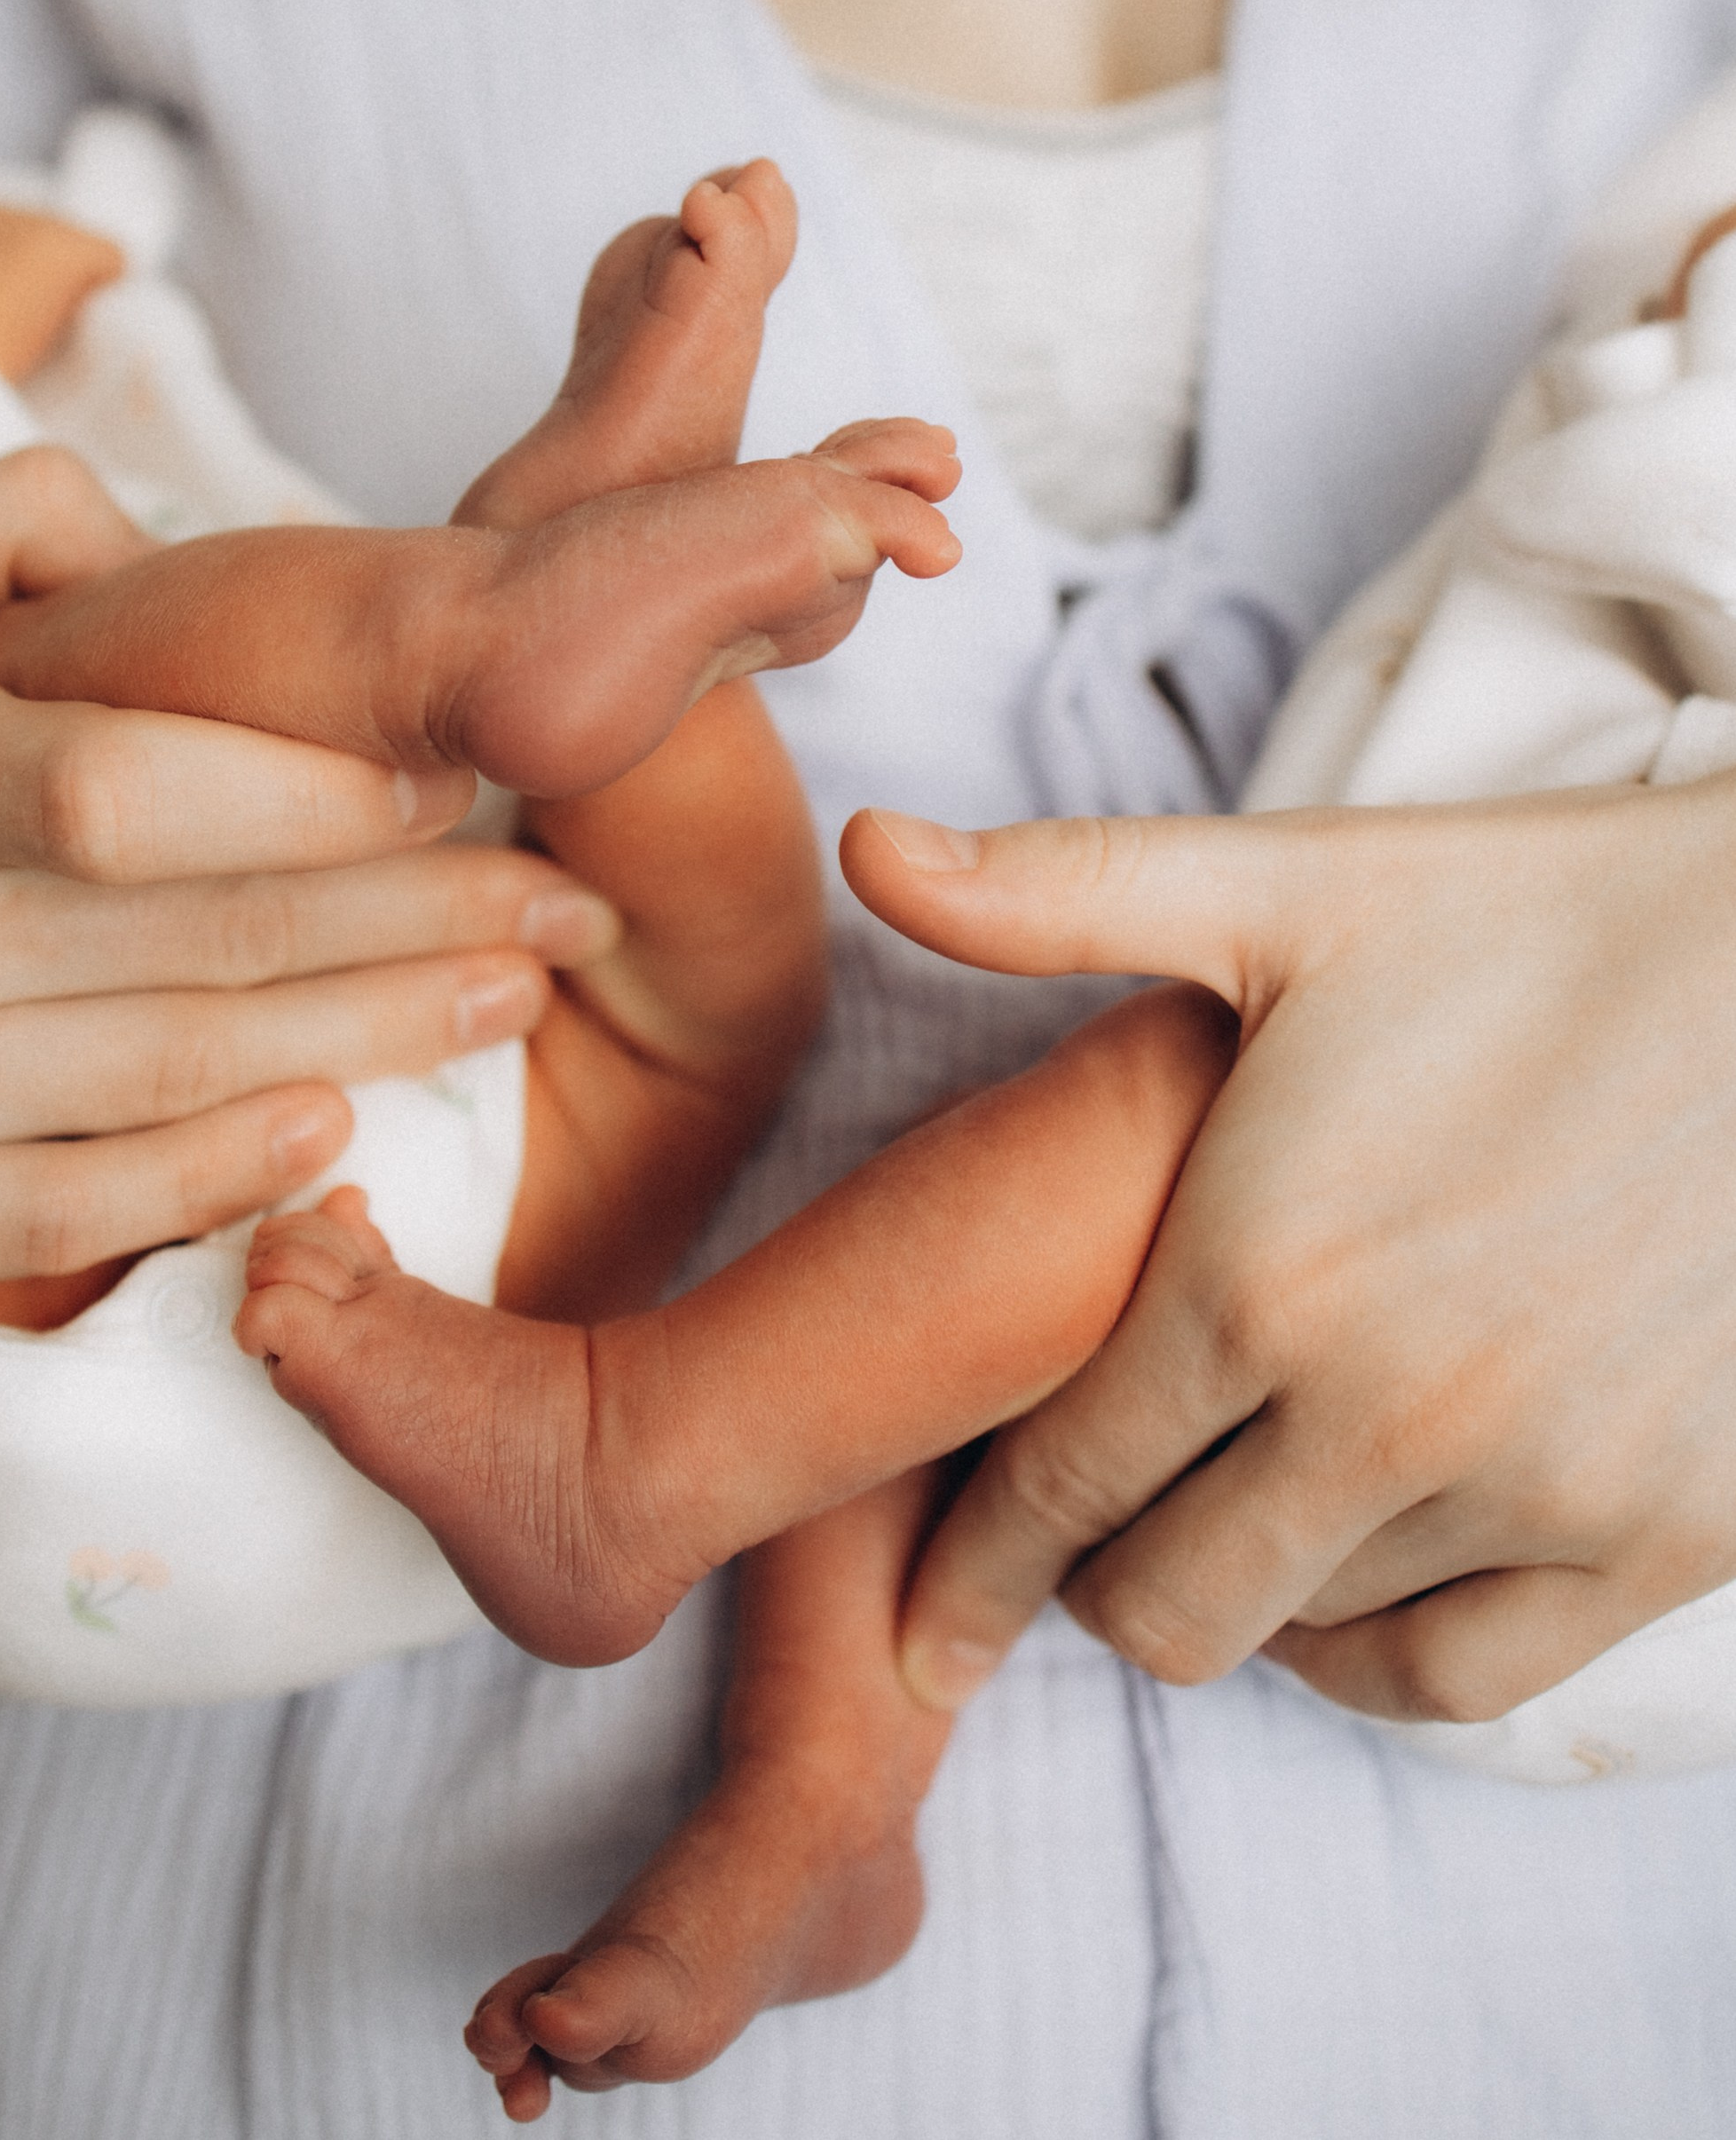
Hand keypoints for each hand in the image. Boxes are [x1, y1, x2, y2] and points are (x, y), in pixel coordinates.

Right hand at [0, 451, 618, 1288]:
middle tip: (567, 911)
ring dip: (365, 1044)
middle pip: (184, 947)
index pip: (121, 795)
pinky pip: (48, 1218)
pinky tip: (338, 1128)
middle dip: (413, 927)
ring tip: (511, 999)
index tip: (456, 785)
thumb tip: (178, 550)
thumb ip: (3, 522)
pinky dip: (205, 1183)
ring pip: (152, 1083)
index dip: (312, 803)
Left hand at [841, 783, 1735, 1729]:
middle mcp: (1382, 1409)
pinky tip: (1348, 1582)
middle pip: (1161, 1602)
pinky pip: (1466, 1675)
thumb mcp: (1287, 886)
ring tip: (1220, 1515)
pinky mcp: (1671, 1531)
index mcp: (1255, 1268)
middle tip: (1086, 1526)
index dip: (972, 1563)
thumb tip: (866, 847)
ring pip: (1305, 1635)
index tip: (927, 1616)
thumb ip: (1058, 894)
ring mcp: (1536, 1487)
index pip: (1054, 1486)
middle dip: (1091, 1580)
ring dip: (1238, 1592)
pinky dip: (1378, 1654)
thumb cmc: (1540, 912)